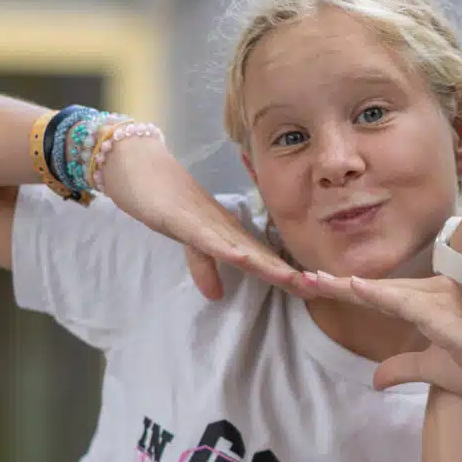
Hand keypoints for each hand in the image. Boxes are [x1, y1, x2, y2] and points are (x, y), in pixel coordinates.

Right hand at [97, 134, 312, 300]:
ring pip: (243, 248)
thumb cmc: (165, 200)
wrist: (139, 166)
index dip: (288, 277)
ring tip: (295, 281)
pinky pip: (207, 237)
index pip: (265, 260)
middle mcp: (225, 228)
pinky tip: (243, 259)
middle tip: (322, 289)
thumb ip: (204, 265)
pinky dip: (225, 248)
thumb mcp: (187, 241)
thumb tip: (216, 295)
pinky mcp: (184, 220)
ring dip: (269, 265)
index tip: (316, 292)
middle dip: (290, 275)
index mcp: (230, 234)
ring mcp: (206, 223)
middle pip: (263, 255)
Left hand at [311, 273, 461, 407]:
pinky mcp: (450, 318)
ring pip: (391, 291)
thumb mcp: (434, 370)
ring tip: (318, 281)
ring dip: (353, 287)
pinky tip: (357, 289)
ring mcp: (445, 303)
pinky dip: (383, 296)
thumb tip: (376, 379)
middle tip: (303, 277)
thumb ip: (404, 367)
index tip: (316, 284)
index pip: (383, 297)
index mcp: (432, 305)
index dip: (350, 291)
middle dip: (341, 285)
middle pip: (381, 289)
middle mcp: (438, 295)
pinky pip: (410, 305)